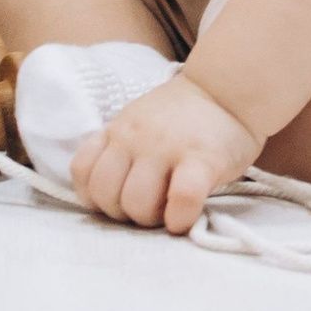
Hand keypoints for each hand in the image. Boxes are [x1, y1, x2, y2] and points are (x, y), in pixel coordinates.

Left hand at [72, 72, 259, 234]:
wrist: (228, 90)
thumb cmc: (182, 116)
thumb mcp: (137, 122)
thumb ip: (117, 150)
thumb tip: (103, 195)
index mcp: (118, 130)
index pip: (82, 172)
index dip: (96, 196)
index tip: (119, 198)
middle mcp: (135, 138)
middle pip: (107, 195)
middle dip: (124, 214)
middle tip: (149, 208)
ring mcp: (167, 148)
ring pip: (137, 203)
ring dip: (152, 220)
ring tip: (168, 211)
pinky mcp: (202, 160)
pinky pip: (181, 200)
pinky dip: (179, 218)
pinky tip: (185, 218)